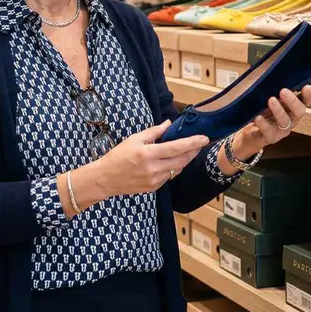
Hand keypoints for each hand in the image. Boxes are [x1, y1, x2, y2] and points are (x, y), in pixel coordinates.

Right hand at [63, 121, 207, 213]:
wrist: (106, 178)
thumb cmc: (118, 156)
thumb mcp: (134, 139)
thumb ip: (154, 132)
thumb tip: (168, 124)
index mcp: (148, 154)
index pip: (176, 148)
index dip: (192, 143)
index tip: (204, 138)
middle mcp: (153, 168)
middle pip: (182, 160)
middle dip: (193, 151)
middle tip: (199, 144)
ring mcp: (154, 180)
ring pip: (177, 169)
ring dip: (184, 160)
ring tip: (186, 151)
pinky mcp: (153, 188)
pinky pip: (168, 177)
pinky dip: (172, 168)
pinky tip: (169, 162)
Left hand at [219, 87, 310, 171]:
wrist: (252, 134)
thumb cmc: (263, 113)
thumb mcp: (270, 101)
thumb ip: (275, 91)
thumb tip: (276, 75)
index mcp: (292, 109)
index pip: (305, 102)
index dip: (308, 96)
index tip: (307, 87)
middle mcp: (291, 120)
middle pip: (299, 112)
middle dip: (293, 101)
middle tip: (283, 91)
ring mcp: (281, 130)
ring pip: (285, 122)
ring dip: (279, 111)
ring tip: (271, 100)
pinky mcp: (270, 137)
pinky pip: (269, 132)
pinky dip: (264, 124)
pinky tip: (258, 117)